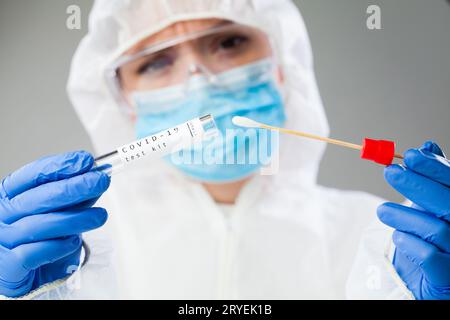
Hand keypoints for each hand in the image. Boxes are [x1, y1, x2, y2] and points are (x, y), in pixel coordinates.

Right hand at [0, 151, 109, 297]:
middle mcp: (1, 215)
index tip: (86, 161)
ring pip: (39, 224)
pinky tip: (74, 241)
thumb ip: (75, 199)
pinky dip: (57, 246)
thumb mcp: (58, 216)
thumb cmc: (39, 243)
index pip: (33, 175)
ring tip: (100, 216)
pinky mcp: (6, 266)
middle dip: (74, 187)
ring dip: (75, 218)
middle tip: (100, 181)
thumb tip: (96, 178)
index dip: (60, 166)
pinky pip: (33, 253)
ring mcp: (1, 240)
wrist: (26, 280)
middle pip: (39, 197)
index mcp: (10, 197)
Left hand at [377, 141, 449, 299]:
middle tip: (390, 172)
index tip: (409, 155)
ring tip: (382, 211)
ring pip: (437, 229)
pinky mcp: (449, 278)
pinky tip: (399, 238)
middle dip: (417, 184)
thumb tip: (427, 146)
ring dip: (404, 216)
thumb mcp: (430, 205)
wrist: (430, 280)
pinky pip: (430, 256)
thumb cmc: (431, 238)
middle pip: (449, 203)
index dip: (435, 167)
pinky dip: (409, 243)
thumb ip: (431, 179)